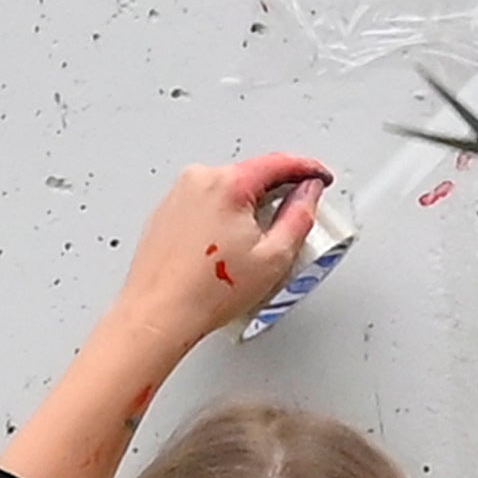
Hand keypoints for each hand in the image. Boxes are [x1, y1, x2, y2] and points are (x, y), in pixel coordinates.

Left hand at [112, 154, 332, 351]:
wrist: (158, 314)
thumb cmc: (204, 293)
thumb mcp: (273, 257)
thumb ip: (300, 217)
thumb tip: (308, 194)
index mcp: (227, 183)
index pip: (279, 163)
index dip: (308, 169)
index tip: (320, 176)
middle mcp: (198, 180)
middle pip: (252, 176)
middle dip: (275, 195)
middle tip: (288, 226)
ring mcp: (178, 194)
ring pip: (228, 191)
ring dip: (247, 209)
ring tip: (248, 251)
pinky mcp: (166, 211)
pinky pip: (205, 204)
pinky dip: (222, 219)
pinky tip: (224, 252)